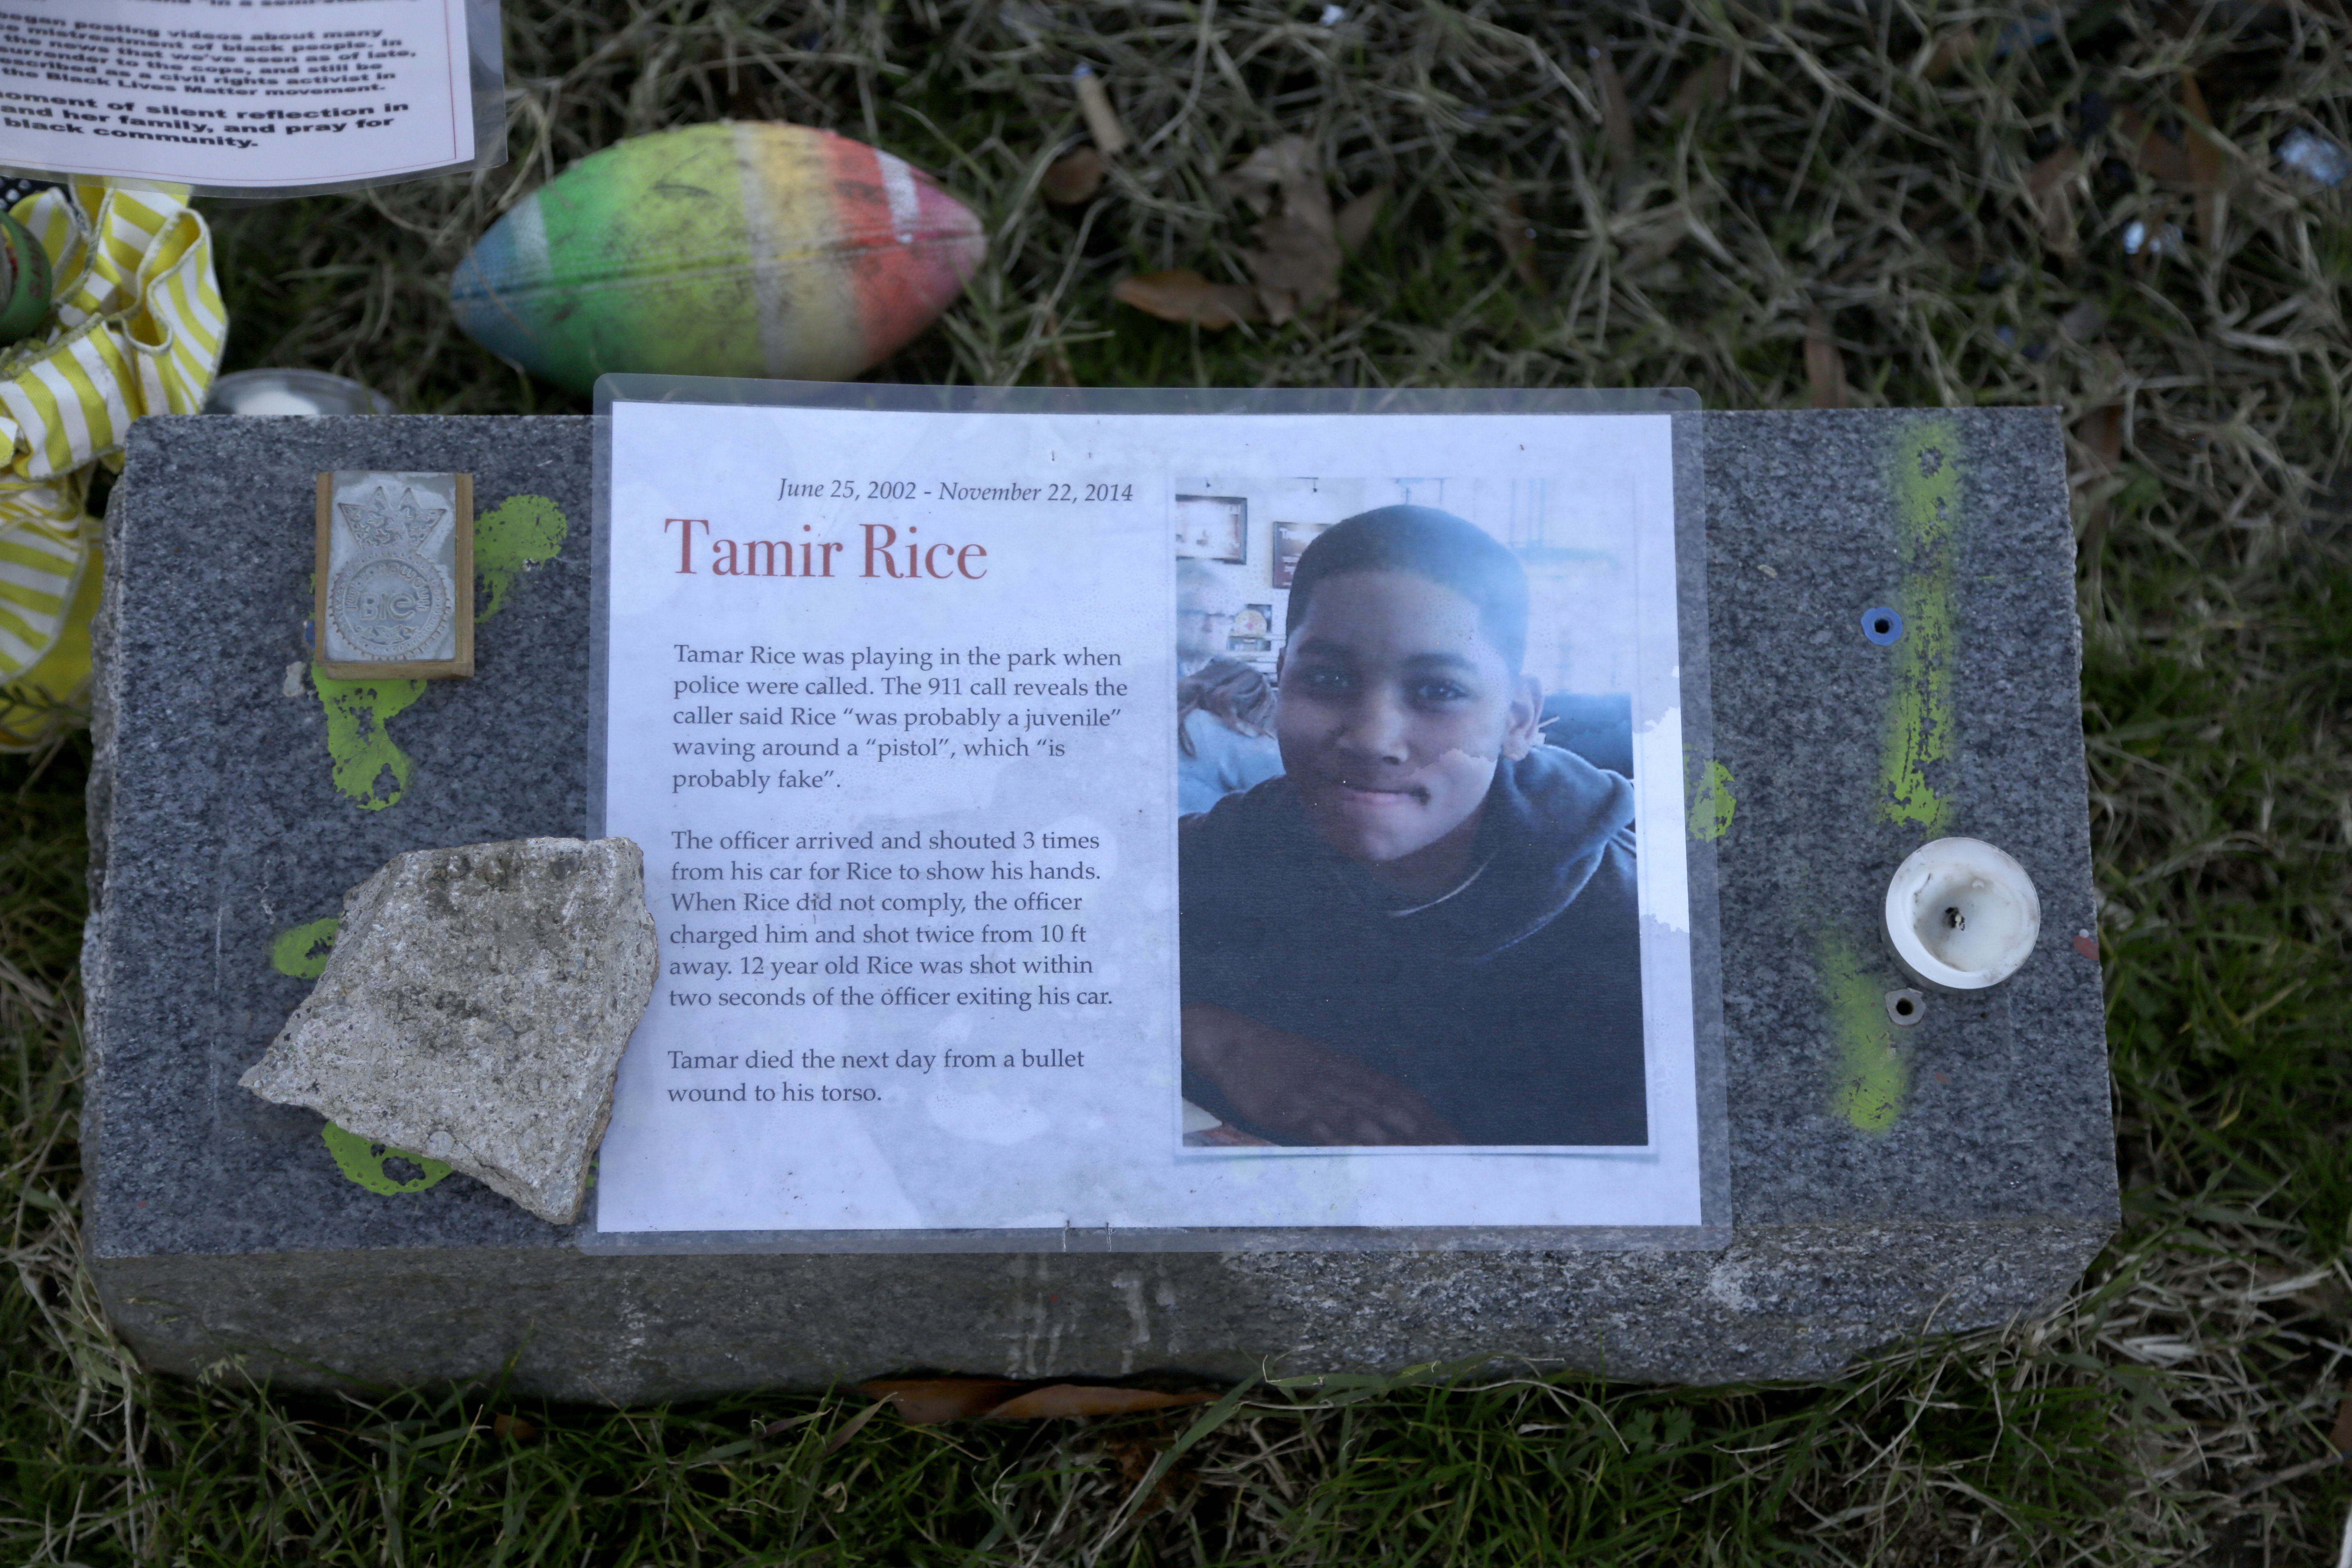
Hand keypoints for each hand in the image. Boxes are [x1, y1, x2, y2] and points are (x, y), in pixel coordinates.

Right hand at [1182, 1002, 1459, 1145]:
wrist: (1233, 1044)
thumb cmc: (1281, 1059)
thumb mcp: (1324, 1065)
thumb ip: (1355, 1087)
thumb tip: (1389, 1108)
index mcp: (1351, 1070)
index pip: (1401, 1095)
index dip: (1430, 1118)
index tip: (1456, 1139)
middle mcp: (1338, 1080)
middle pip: (1387, 1107)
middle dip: (1421, 1132)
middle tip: (1450, 1154)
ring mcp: (1312, 1093)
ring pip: (1356, 1117)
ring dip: (1387, 1137)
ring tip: (1416, 1157)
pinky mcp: (1284, 1107)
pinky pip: (1314, 1125)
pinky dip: (1337, 1138)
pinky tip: (1355, 1152)